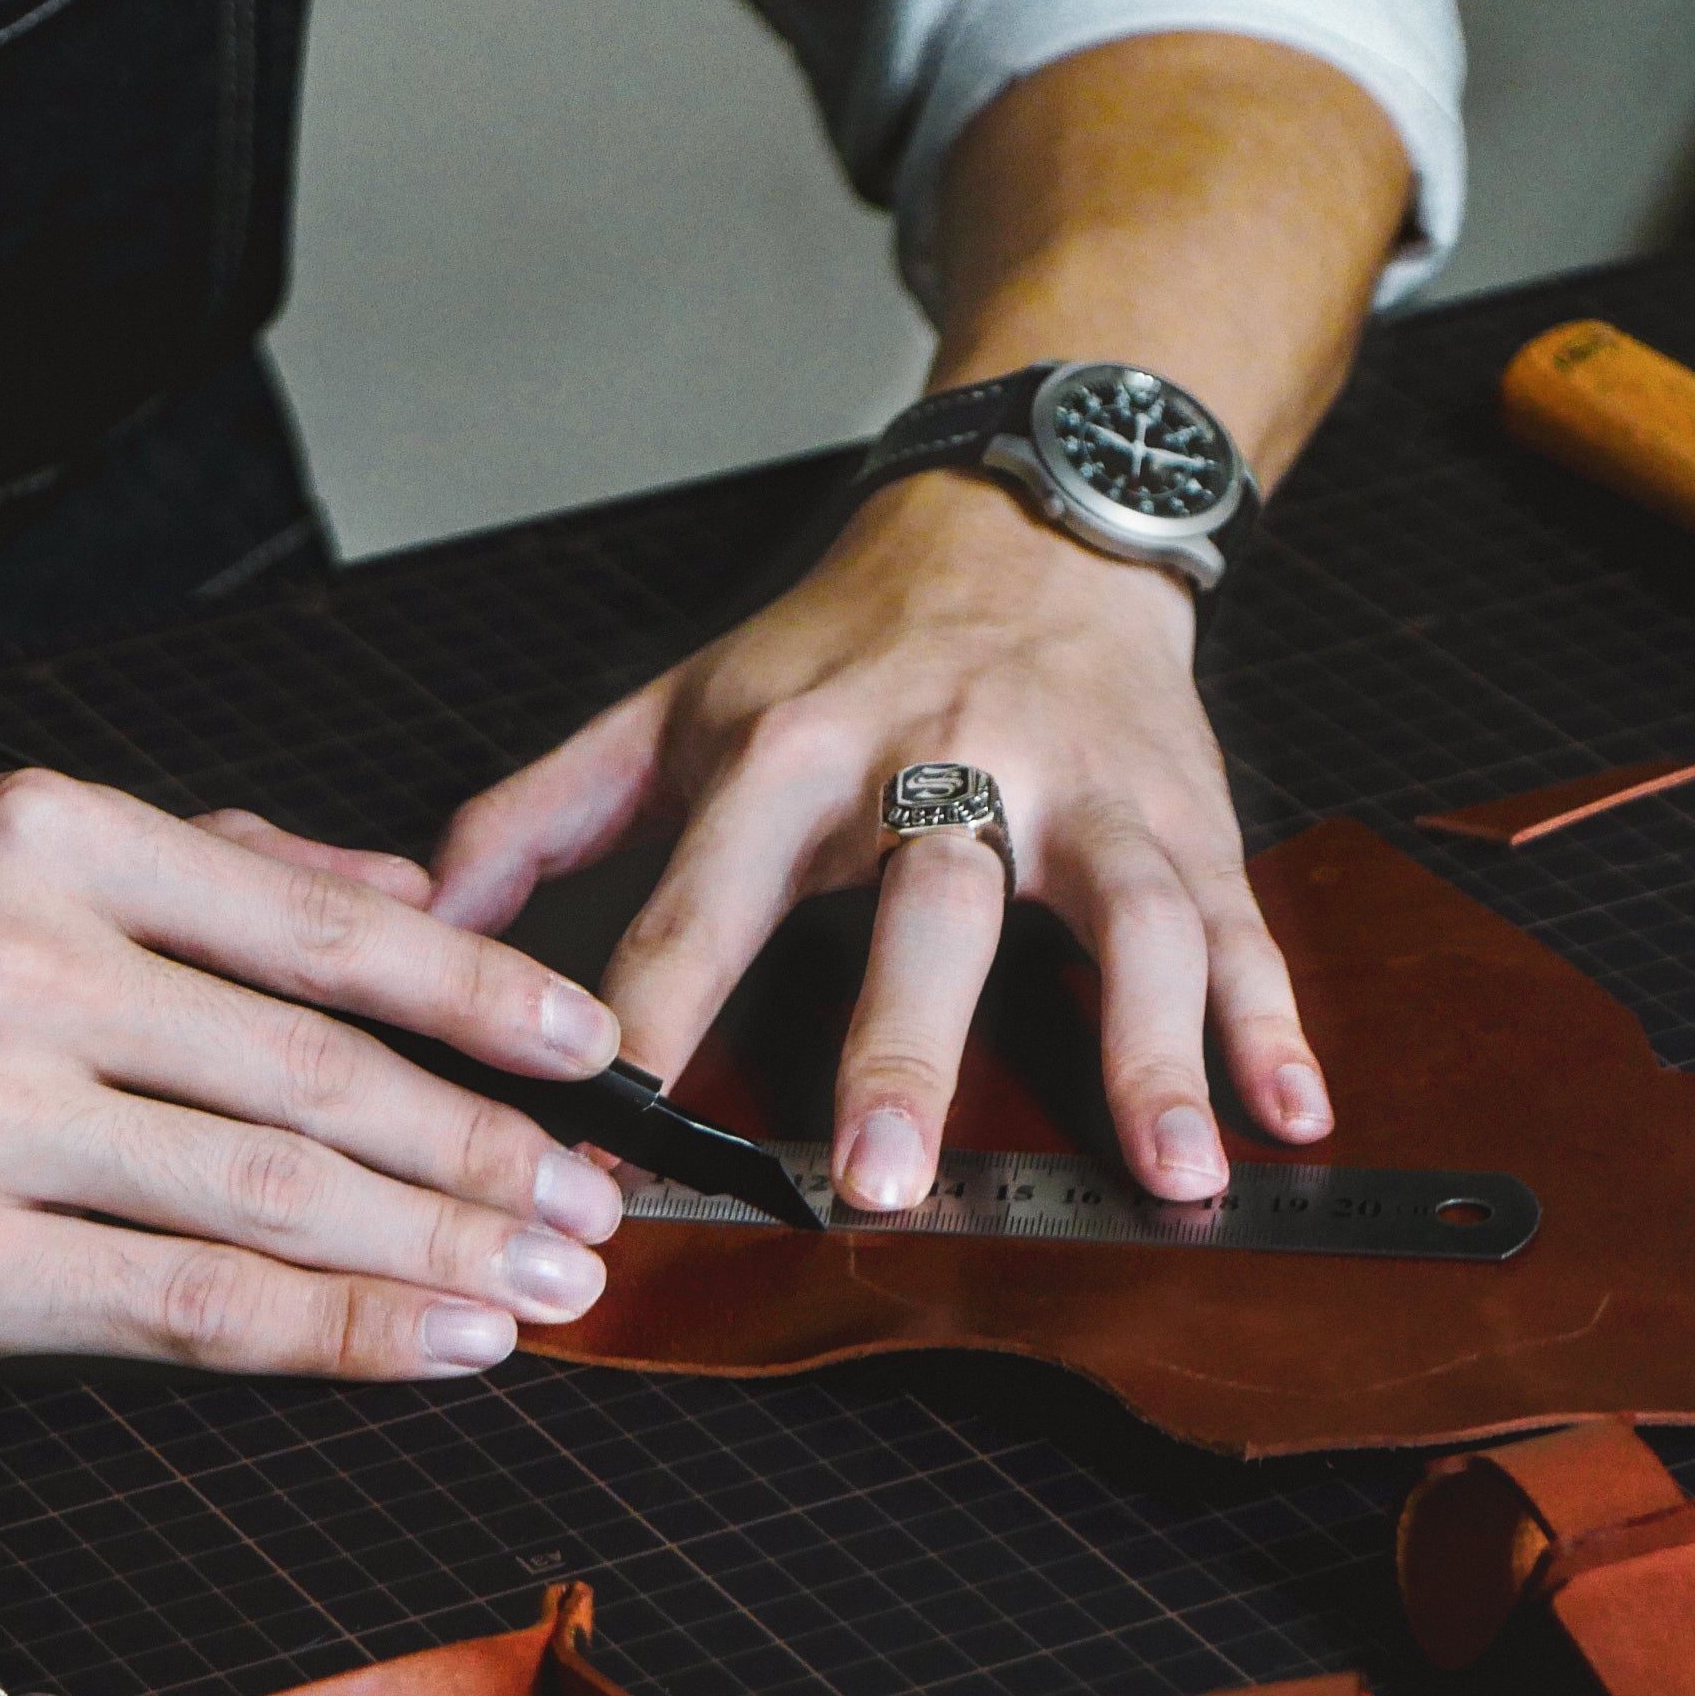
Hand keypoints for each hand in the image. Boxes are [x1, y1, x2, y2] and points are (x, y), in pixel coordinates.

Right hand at [0, 760, 627, 1381]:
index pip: (324, 924)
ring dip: (446, 1248)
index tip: (587, 1047)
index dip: (481, 993)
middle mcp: (30, 968)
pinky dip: (331, 1327)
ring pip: (278, 1193)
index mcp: (49, 840)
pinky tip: (434, 1344)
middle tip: (609, 1200)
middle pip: (326, 1074)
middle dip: (493, 1149)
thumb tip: (378, 880)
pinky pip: (184, 1303)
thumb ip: (186, 855)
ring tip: (556, 1281)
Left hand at [428, 473, 1328, 1206]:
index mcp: (789, 753)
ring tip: (1167, 1173)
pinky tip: (1287, 1114)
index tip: (605, 1142)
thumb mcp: (673, 708)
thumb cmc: (835, 646)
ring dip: (1144, 1046)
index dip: (646, 1021)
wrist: (1025, 514)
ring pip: (1118, 913)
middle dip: (904, 1043)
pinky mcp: (1181, 810)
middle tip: (882, 1181)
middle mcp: (938, 764)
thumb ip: (536, 817)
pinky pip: (1236, 918)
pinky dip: (1272, 1017)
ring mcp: (1074, 790)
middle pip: (924, 907)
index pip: (699, 902)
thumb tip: (407, 920)